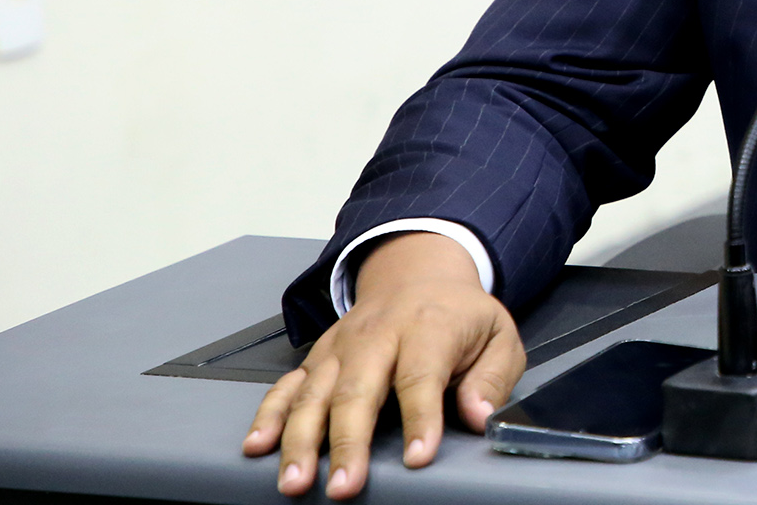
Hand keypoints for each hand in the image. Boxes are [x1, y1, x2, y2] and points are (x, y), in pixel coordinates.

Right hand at [242, 232, 525, 500]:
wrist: (419, 274)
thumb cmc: (460, 315)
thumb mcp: (497, 335)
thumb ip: (493, 378)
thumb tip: (480, 415)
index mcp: (428, 327)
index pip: (421, 376)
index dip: (420, 418)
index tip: (418, 456)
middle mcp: (377, 335)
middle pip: (357, 390)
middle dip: (348, 441)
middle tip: (345, 485)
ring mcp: (341, 347)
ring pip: (314, 393)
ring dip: (300, 439)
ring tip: (296, 481)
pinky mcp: (317, 357)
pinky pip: (287, 385)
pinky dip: (269, 415)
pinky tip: (258, 445)